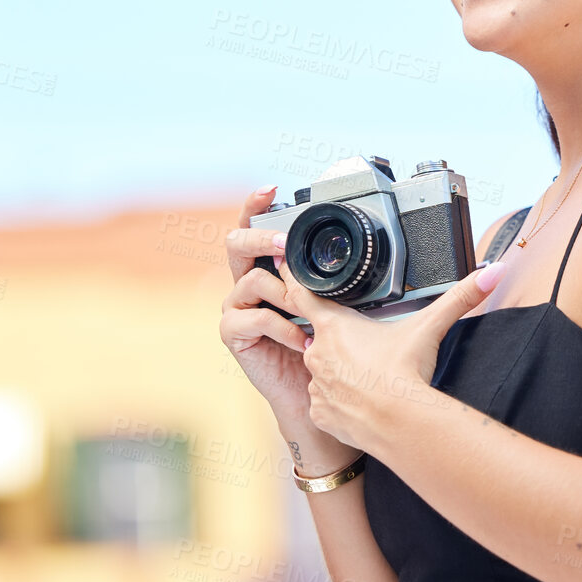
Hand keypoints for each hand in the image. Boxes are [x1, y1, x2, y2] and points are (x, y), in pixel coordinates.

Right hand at [218, 185, 313, 424]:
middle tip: (286, 246)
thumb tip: (349, 255)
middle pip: (236, 243)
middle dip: (262, 239)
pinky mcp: (232, 332)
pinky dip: (285, 327)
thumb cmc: (320, 345)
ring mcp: (235, 306)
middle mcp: (245, 282)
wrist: (310, 391)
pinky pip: (257, 316)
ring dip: (286, 295)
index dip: (255, 206)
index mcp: (266, 268)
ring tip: (309, 316)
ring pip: (253, 279)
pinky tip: (303, 340)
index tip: (270, 190)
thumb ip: (324, 279)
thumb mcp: (327, 304)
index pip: (253, 228)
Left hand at [275, 256, 508, 454]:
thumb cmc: (406, 374)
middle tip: (365, 349)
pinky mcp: (319, 413)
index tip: (285, 264)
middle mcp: (316, 353)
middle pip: (318, 336)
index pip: (301, 292)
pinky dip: (340, 401)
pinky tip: (360, 401)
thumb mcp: (430, 328)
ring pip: (322, 371)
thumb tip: (492, 272)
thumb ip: (460, 297)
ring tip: (368, 378)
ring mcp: (315, 385)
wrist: (399, 425)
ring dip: (339, 371)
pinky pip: (325, 402)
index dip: (294, 278)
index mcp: (334, 326)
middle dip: (339, 340)